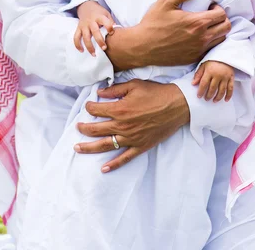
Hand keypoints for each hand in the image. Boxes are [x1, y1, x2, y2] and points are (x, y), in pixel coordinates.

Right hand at [74, 1, 114, 54]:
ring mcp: (84, 25)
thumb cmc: (99, 12)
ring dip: (89, 46)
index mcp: (99, 17)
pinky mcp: (78, 28)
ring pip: (85, 37)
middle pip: (95, 31)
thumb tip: (117, 32)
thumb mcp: (106, 14)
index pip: (105, 21)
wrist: (86, 6)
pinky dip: (78, 44)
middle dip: (99, 40)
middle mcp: (91, 21)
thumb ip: (110, 22)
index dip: (109, 27)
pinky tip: (82, 51)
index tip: (112, 33)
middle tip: (104, 48)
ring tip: (94, 54)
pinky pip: (76, 37)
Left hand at [74, 80, 188, 171]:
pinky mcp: (140, 146)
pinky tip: (103, 169)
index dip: (89, 107)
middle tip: (77, 127)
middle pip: (96, 130)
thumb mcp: (134, 85)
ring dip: (89, 148)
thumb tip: (100, 92)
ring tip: (77, 148)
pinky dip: (114, 165)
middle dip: (83, 128)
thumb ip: (115, 90)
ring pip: (105, 145)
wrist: (177, 105)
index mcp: (120, 110)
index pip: (96, 110)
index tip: (88, 106)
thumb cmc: (156, 93)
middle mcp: (122, 126)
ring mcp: (131, 138)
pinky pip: (124, 158)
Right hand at [106, 0, 230, 69]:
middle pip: (226, 27)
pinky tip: (199, 37)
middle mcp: (201, 38)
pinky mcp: (194, 58)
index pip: (222, 15)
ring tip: (206, 26)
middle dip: (222, 19)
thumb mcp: (165, 1)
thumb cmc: (153, 23)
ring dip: (218, 31)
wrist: (142, 46)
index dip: (218, 8)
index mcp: (197, 22)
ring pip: (221, 39)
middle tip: (210, 15)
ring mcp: (198, 50)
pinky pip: (210, 50)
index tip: (209, 6)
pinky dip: (210, 42)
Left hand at [192, 61, 234, 101]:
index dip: (201, 91)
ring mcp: (225, 77)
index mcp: (210, 71)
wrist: (225, 54)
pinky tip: (226, 100)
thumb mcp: (203, 65)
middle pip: (213, 88)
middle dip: (209, 95)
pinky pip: (231, 88)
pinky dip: (229, 95)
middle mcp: (218, 75)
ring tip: (214, 101)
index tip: (199, 96)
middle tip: (206, 99)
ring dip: (218, 97)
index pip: (204, 83)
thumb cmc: (212, 60)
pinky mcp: (231, 78)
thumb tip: (193, 83)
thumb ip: (198, 74)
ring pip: (222, 90)